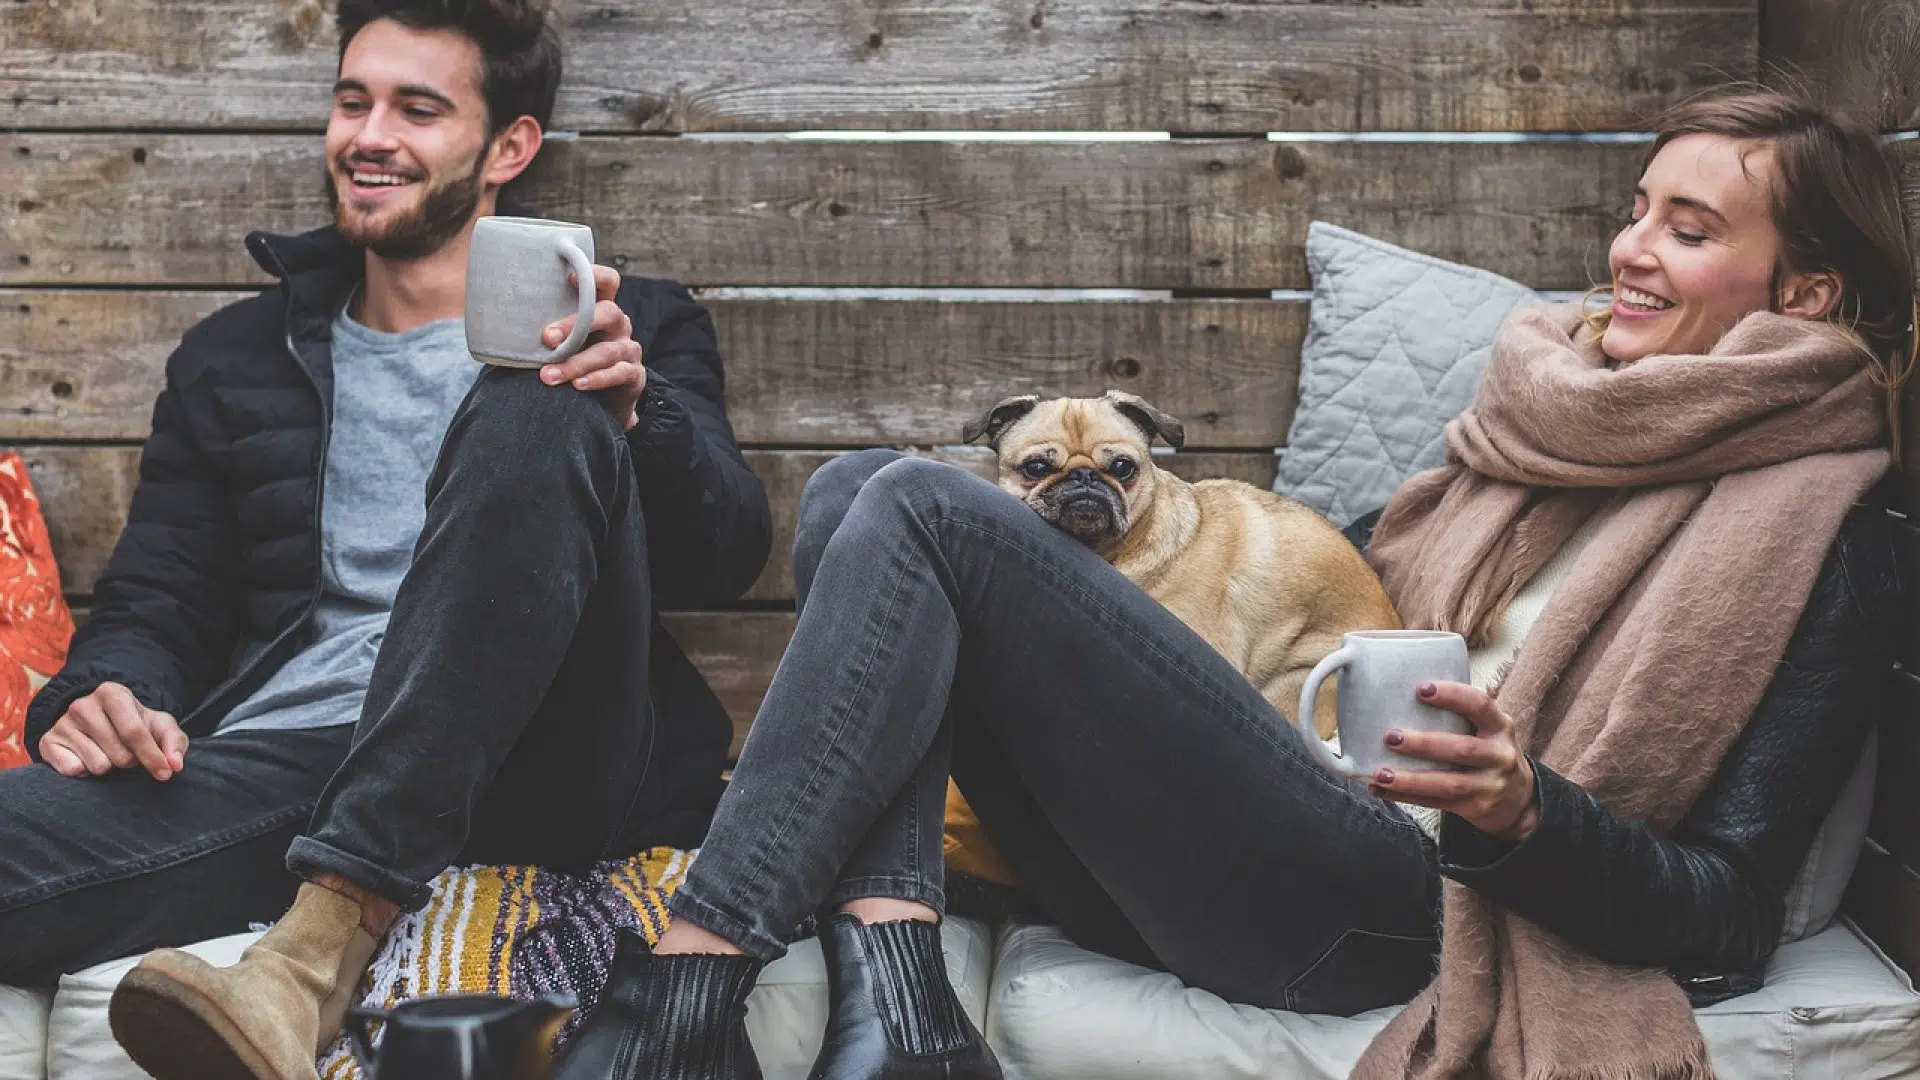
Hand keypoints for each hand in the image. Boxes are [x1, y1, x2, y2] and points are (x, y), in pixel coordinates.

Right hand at [40, 682, 187, 780]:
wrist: (98, 722)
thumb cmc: (135, 724)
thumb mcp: (160, 726)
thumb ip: (174, 743)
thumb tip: (175, 765)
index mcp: (112, 693)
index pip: (134, 732)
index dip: (152, 756)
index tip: (165, 774)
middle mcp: (82, 705)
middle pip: (119, 754)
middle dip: (130, 761)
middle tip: (127, 751)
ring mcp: (62, 723)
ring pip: (98, 766)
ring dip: (109, 767)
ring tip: (108, 752)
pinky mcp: (47, 742)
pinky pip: (73, 771)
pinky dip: (85, 772)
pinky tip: (87, 758)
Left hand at [540, 265, 645, 430]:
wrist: (604, 401)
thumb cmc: (573, 360)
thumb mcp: (562, 340)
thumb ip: (544, 328)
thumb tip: (495, 320)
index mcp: (601, 308)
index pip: (607, 281)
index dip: (594, 274)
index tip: (570, 276)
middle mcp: (618, 324)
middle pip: (608, 313)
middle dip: (575, 325)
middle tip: (547, 338)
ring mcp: (627, 349)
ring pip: (606, 351)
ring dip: (575, 363)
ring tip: (549, 375)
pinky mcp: (633, 375)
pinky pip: (618, 373)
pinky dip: (596, 379)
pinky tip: (578, 385)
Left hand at [1368, 681, 1539, 841]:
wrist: (1519, 800)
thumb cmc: (1489, 752)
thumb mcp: (1488, 730)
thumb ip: (1459, 716)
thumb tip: (1399, 696)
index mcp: (1500, 727)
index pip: (1480, 705)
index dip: (1452, 695)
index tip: (1421, 689)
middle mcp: (1500, 755)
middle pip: (1462, 749)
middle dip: (1424, 744)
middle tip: (1390, 736)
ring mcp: (1490, 785)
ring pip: (1448, 784)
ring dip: (1411, 780)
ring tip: (1381, 774)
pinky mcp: (1477, 808)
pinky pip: (1438, 804)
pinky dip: (1407, 797)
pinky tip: (1382, 790)